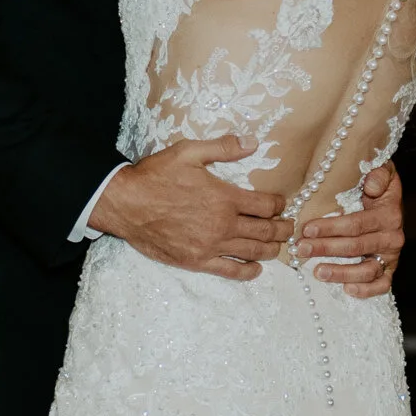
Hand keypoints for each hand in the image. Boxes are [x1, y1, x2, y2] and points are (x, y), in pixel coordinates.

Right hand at [90, 136, 292, 279]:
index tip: (281, 203)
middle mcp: (223, 225)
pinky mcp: (197, 262)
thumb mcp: (189, 152)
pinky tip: (256, 269)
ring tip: (278, 246)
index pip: (266, 205)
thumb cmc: (156, 175)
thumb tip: (252, 143)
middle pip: (265, 231)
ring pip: (253, 252)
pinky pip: (231, 272)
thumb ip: (223, 148)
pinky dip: (248, 272)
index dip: (279, 204)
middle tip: (289, 227)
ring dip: (271, 249)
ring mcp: (211, 246)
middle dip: (282, 229)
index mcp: (225, 198)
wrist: (126, 204)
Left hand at [297, 162, 405, 297]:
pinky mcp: (390, 269)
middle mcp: (392, 236)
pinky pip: (382, 285)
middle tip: (301, 250)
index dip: (331, 227)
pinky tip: (347, 289)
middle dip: (325, 248)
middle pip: (356, 247)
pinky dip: (366, 290)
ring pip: (367, 270)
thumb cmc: (377, 183)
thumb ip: (378, 174)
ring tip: (317, 272)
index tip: (307, 229)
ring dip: (341, 273)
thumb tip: (371, 185)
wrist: (391, 197)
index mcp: (389, 213)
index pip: (356, 224)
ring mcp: (391, 255)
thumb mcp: (380, 170)